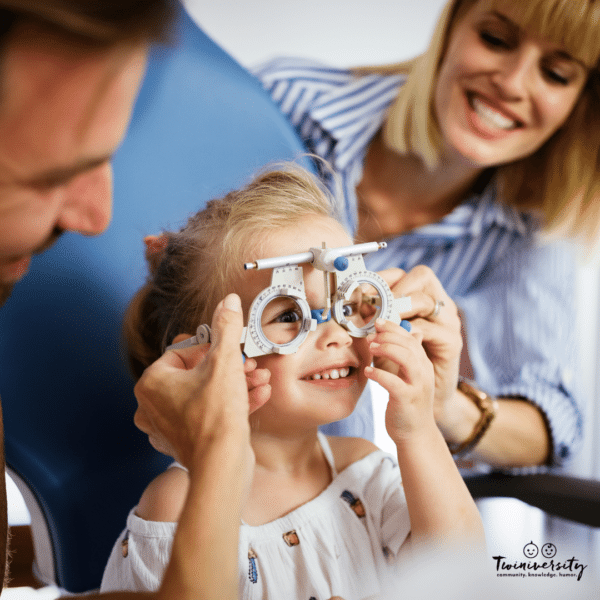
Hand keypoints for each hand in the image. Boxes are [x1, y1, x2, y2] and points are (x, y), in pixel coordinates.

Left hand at [133, 294, 269, 467]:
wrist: (222, 466)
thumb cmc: (215, 418)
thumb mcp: (224, 361)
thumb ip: (225, 327)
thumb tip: (226, 302)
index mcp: (152, 382)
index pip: (183, 352)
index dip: (212, 349)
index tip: (229, 350)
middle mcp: (154, 405)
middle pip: (197, 373)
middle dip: (230, 368)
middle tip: (248, 365)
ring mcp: (169, 426)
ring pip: (206, 393)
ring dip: (236, 384)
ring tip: (258, 380)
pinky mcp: (186, 441)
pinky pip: (210, 413)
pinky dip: (232, 404)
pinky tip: (257, 396)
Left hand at [365, 318, 434, 442]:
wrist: (416, 435)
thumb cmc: (409, 405)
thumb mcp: (412, 377)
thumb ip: (410, 356)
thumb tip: (412, 333)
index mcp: (424, 365)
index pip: (411, 338)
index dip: (394, 328)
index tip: (378, 322)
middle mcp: (424, 373)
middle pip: (409, 345)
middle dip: (388, 336)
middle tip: (371, 335)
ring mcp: (417, 386)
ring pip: (407, 359)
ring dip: (387, 349)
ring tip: (371, 348)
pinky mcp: (407, 400)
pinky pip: (394, 382)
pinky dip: (380, 374)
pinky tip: (367, 371)